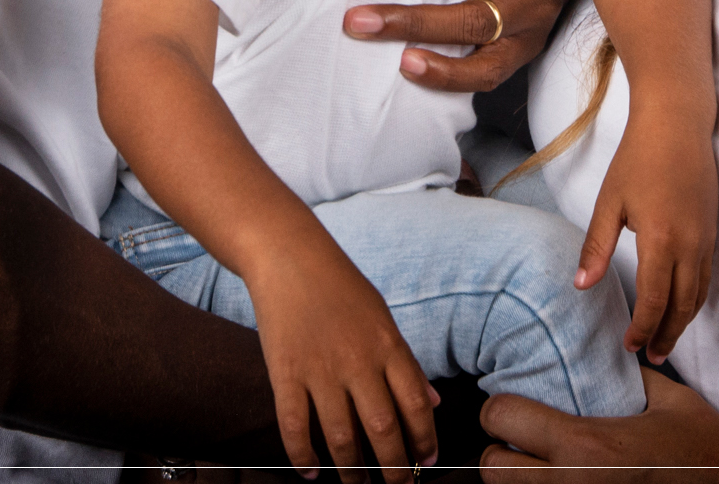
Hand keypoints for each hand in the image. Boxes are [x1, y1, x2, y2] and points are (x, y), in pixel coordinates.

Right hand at [245, 240, 438, 483]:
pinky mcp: (285, 374)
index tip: (426, 462)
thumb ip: (405, 361)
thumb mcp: (381, 316)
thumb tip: (432, 402)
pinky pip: (295, 428)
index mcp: (387, 343)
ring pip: (341, 438)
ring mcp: (319, 369)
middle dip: (393, 468)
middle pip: (382, 430)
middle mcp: (357, 360)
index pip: (416, 404)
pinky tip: (312, 472)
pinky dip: (304, 457)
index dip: (424, 440)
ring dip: (352, 472)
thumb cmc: (340, 285)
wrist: (290, 256)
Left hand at [480, 364, 718, 482]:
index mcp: (585, 444)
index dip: (499, 406)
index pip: (503, 418)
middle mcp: (572, 483)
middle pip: (492, 471)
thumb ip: (625, 373)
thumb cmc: (704, 447)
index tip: (511, 401)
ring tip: (534, 463)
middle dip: (498, 451)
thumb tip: (600, 352)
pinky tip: (558, 478)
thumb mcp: (665, 397)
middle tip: (517, 439)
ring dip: (517, 477)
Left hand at [576, 117, 716, 360]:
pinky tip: (682, 304)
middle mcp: (690, 244)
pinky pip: (707, 276)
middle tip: (650, 356)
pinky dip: (695, 299)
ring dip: (684, 322)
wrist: (676, 122)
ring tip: (665, 340)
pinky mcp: (713, 228)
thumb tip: (581, 285)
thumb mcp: (610, 201)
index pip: (654, 300)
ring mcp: (706, 237)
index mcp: (660, 239)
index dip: (642, 328)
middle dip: (666, 336)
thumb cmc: (638, 157)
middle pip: (682, 306)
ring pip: (699, 294)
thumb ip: (597, 246)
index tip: (628, 345)